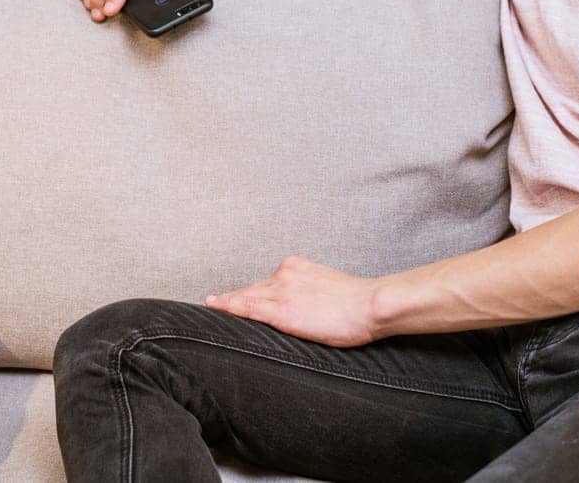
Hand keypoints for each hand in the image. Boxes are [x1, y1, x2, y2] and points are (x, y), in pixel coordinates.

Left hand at [203, 255, 383, 347]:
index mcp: (296, 267)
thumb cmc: (358, 304)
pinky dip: (229, 307)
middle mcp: (283, 273)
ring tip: (209, 307)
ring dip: (226, 303)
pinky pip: (248, 308)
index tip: (229, 297)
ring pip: (245, 298)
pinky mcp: (281, 310)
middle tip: (212, 304)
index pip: (265, 283)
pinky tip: (214, 307)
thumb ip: (310, 292)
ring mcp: (280, 291)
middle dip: (234, 299)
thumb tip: (306, 305)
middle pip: (251, 290)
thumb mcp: (328, 288)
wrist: (370, 305)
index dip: (246, 293)